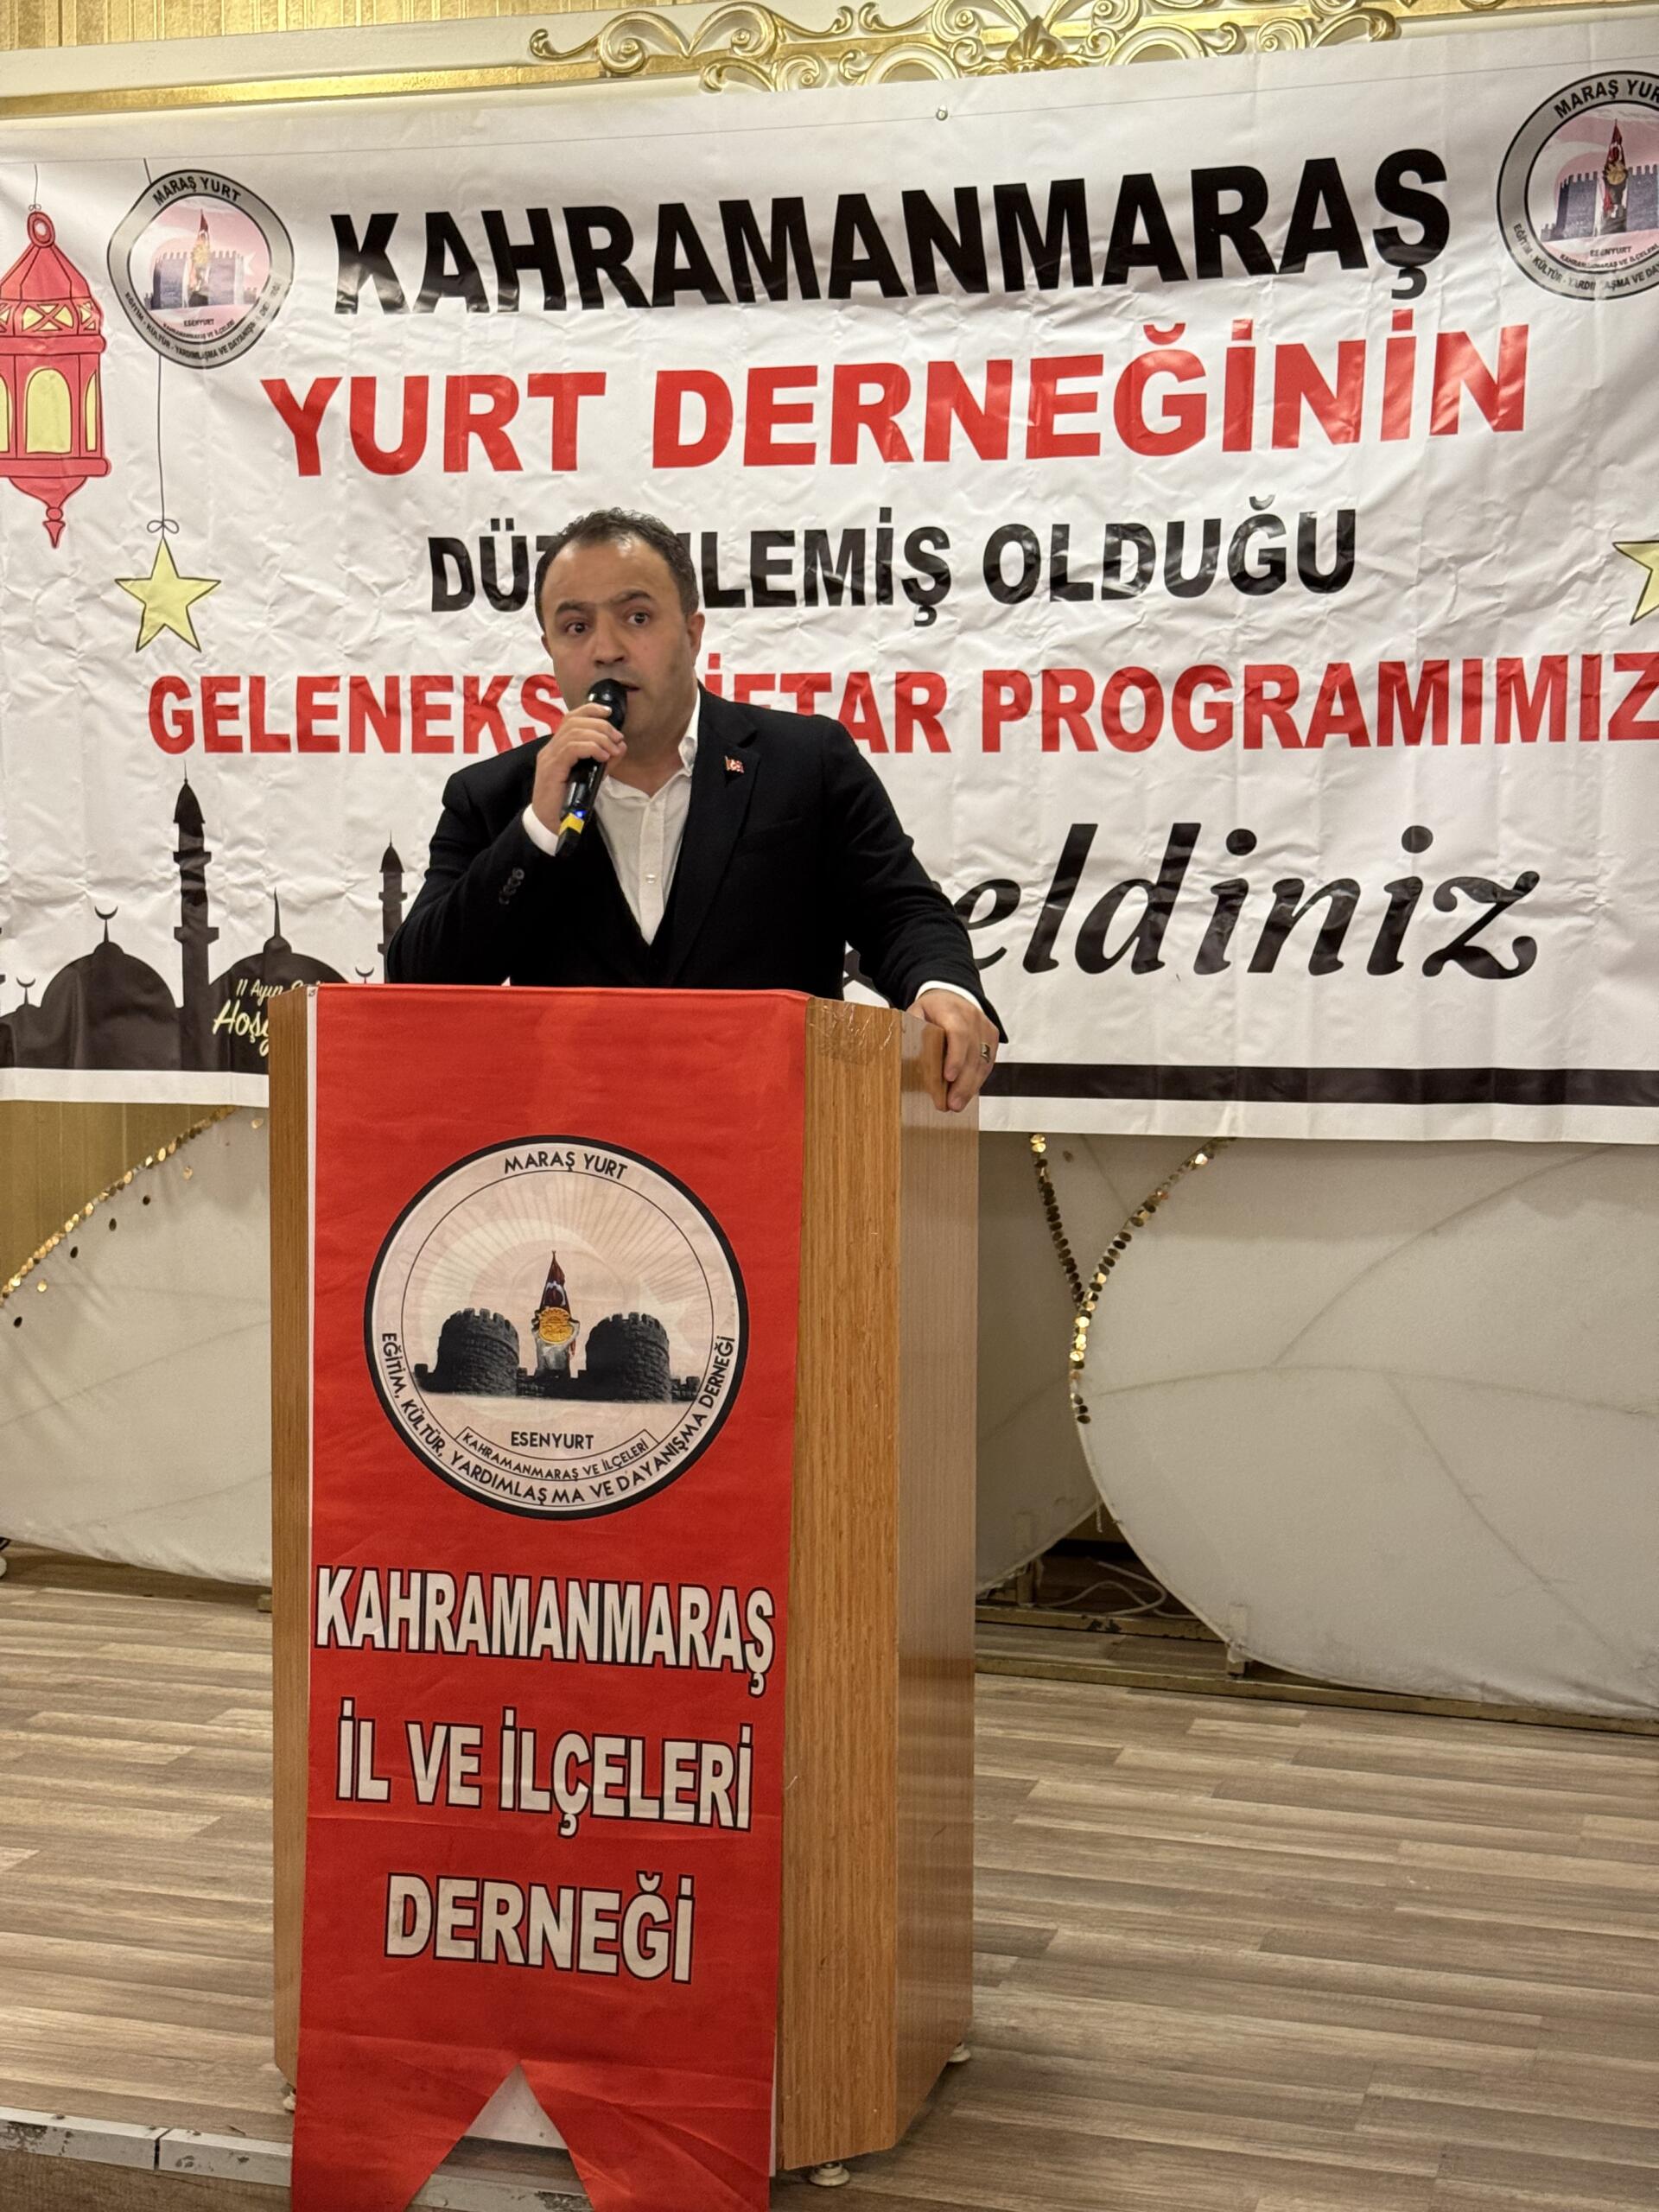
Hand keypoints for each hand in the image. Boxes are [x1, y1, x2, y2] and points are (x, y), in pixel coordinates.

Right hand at [529, 700, 626, 836]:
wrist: (549, 824)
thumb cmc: (568, 802)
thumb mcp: (592, 778)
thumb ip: (605, 761)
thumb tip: (621, 745)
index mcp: (557, 748)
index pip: (571, 718)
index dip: (590, 709)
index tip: (610, 713)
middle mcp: (550, 749)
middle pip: (574, 721)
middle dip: (601, 725)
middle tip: (617, 738)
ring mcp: (549, 758)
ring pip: (574, 732)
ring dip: (599, 737)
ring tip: (612, 749)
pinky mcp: (552, 769)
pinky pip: (571, 748)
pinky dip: (591, 747)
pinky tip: (602, 756)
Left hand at [909, 988, 998, 1113]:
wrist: (952, 996)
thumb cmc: (931, 1010)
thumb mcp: (915, 1013)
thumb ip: (911, 1030)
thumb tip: (903, 1050)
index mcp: (950, 1009)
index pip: (958, 1033)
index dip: (955, 1057)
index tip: (948, 1077)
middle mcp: (972, 1017)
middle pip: (972, 1053)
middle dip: (963, 1082)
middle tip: (953, 1104)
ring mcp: (984, 1027)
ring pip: (982, 1061)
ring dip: (970, 1086)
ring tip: (957, 1104)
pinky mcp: (992, 1037)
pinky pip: (987, 1063)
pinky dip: (977, 1080)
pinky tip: (967, 1094)